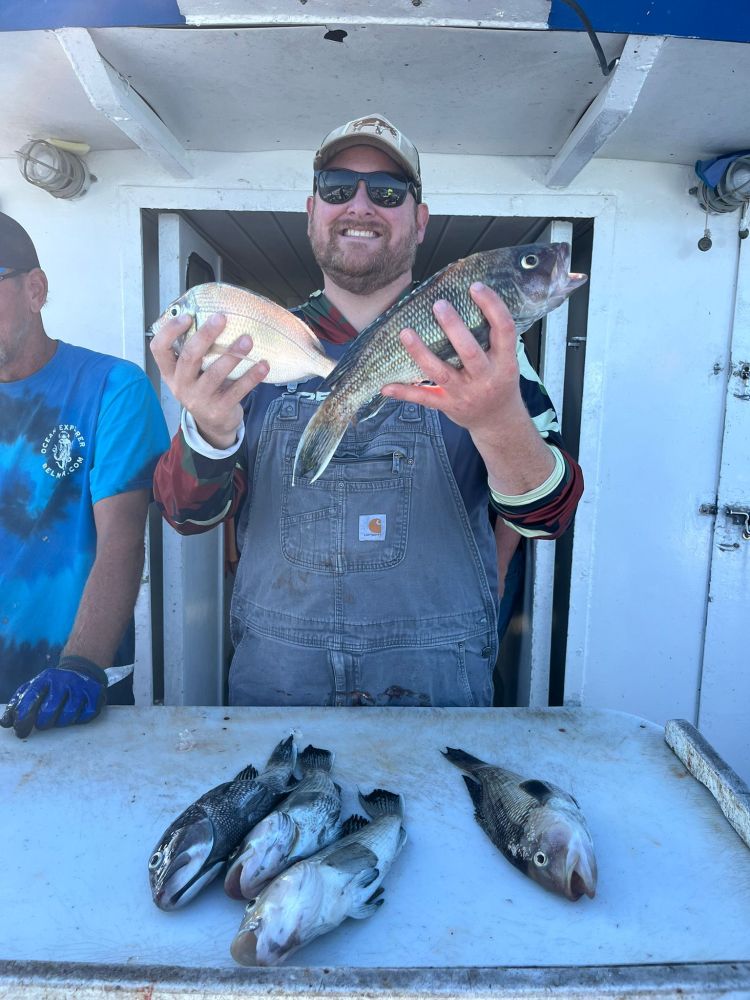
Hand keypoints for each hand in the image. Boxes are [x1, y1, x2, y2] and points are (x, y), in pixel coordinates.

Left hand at [1, 657, 107, 738]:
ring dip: (61, 723)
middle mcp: (64, 679)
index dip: (23, 717)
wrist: (81, 671)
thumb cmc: (52, 687)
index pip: (31, 699)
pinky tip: (76, 714)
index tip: (20, 730)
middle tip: (42, 724)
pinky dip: (79, 719)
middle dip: (43, 723)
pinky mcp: (96, 693)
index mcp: (45, 678)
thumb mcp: (33, 689)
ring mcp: (81, 686)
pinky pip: (85, 716)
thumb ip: (18, 704)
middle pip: (49, 711)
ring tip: (59, 718)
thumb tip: (5, 723)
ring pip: (68, 716)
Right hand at [150, 312, 268, 448]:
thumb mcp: (192, 374)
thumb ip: (196, 352)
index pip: (159, 349)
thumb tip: (213, 316)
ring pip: (215, 374)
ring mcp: (199, 399)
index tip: (188, 316)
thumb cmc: (204, 388)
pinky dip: (252, 377)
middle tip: (221, 318)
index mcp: (170, 372)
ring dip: (232, 354)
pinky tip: (263, 365)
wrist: (213, 425)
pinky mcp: (219, 409)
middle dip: (206, 335)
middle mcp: (181, 385)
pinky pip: (237, 390)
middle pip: (189, 357)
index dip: (170, 331)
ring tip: (248, 339)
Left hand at [382, 282, 554, 493]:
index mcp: (504, 362)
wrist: (497, 421)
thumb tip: (468, 299)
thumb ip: (492, 337)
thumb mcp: (506, 361)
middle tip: (439, 304)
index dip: (492, 306)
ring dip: (421, 353)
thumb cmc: (499, 382)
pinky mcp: (447, 406)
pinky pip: (423, 399)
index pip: (504, 329)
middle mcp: (485, 378)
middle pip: (469, 351)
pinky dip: (404, 393)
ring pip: (441, 372)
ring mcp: (465, 393)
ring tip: (405, 332)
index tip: (475, 286)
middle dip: (454, 327)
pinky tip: (386, 386)